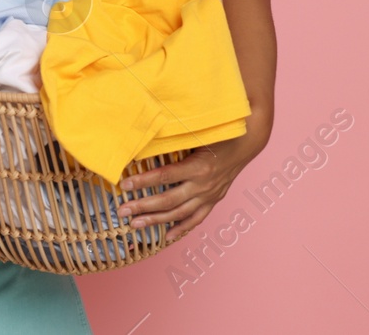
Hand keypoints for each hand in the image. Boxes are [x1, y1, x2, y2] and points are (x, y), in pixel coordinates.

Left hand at [115, 133, 263, 246]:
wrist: (245, 143)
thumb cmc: (217, 133)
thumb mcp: (195, 134)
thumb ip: (173, 141)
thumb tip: (144, 141)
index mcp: (198, 166)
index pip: (164, 177)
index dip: (143, 181)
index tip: (124, 184)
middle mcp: (203, 185)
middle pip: (168, 200)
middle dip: (143, 206)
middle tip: (122, 211)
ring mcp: (209, 196)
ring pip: (179, 213)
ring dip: (156, 220)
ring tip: (135, 224)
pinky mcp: (214, 200)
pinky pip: (196, 218)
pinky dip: (182, 228)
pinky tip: (167, 236)